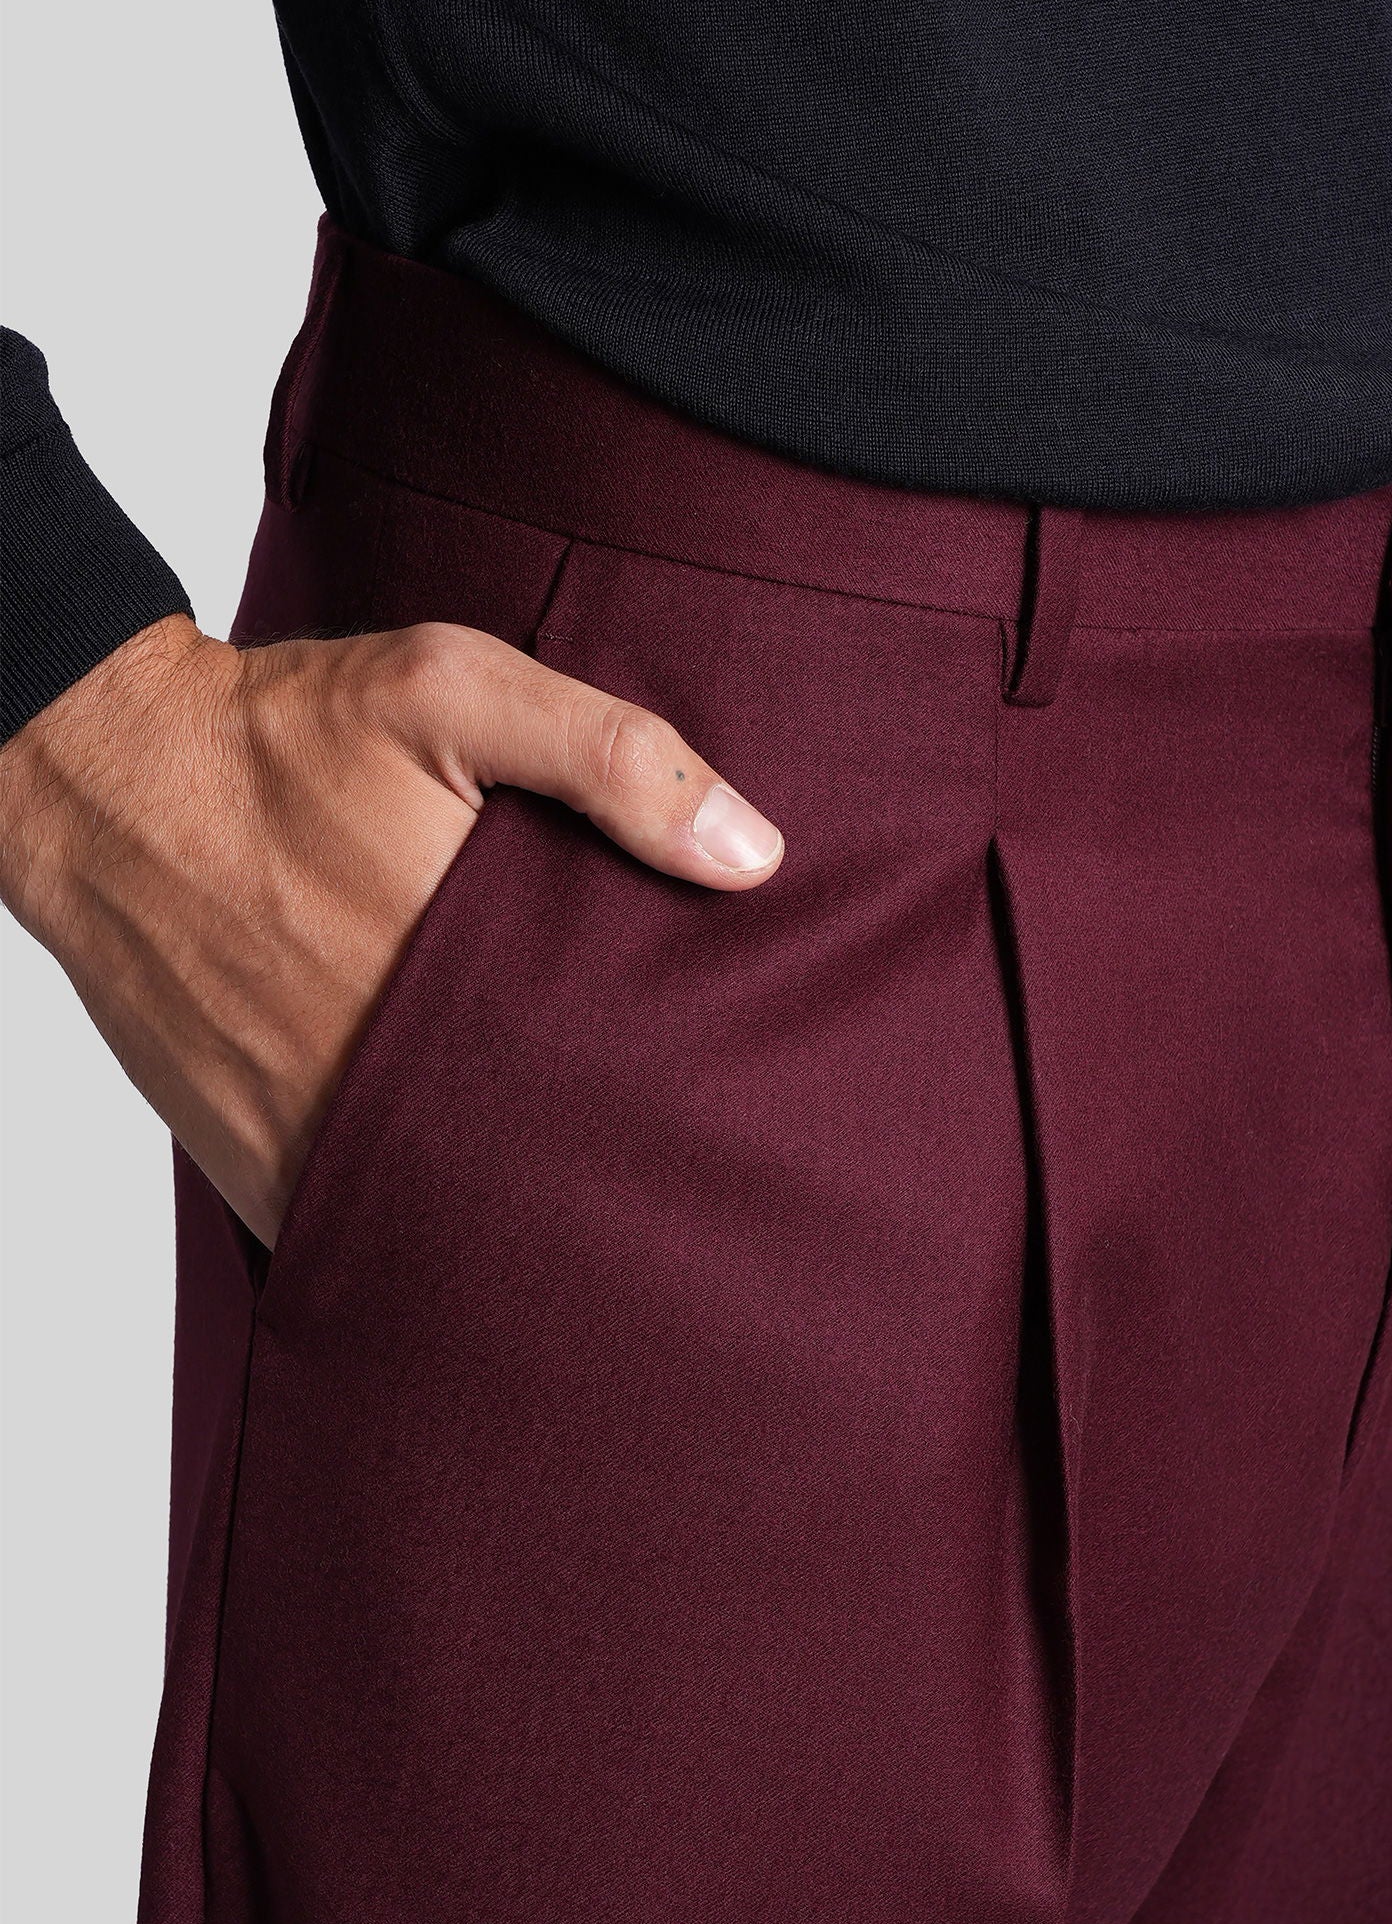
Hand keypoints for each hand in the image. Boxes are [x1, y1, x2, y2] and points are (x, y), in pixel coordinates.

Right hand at [0, 613, 783, 1247]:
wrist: (105, 778)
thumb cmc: (280, 732)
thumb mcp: (452, 691)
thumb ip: (613, 759)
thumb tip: (752, 858)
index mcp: (458, 975)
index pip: (603, 1087)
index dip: (666, 1111)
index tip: (720, 1122)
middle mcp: (381, 1074)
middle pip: (532, 1170)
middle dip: (601, 1183)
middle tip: (671, 1192)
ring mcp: (305, 1129)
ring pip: (441, 1217)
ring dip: (503, 1217)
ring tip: (576, 1218)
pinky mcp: (246, 1151)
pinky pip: (345, 1227)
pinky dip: (401, 1232)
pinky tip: (454, 1218)